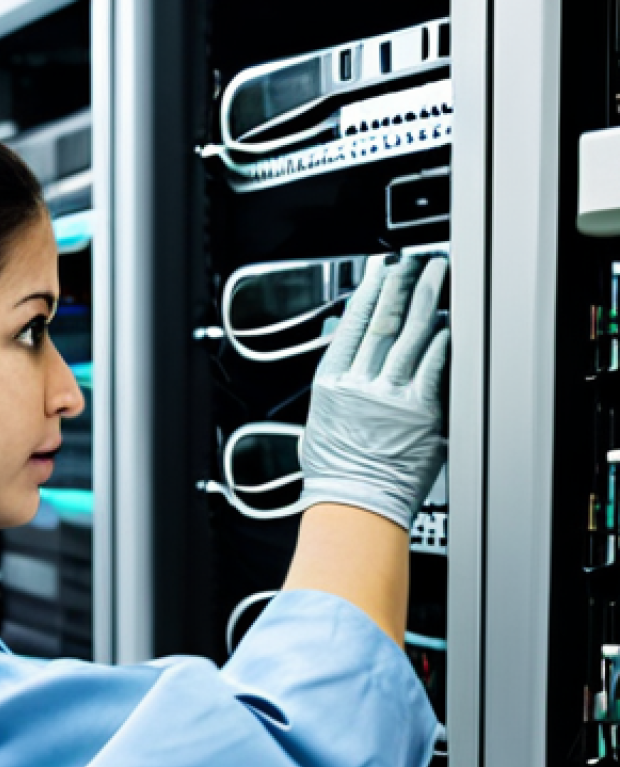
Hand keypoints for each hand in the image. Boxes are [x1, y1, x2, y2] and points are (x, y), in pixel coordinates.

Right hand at [297, 254, 449, 531]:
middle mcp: (359, 383)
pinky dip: (440, 343)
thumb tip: (348, 369)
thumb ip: (338, 390)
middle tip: (411, 262)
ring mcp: (390, 395)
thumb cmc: (336, 474)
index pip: (351, 325)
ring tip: (434, 276)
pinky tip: (447, 324)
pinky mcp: (419, 411)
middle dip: (398, 285)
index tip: (379, 272)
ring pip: (409, 335)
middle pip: (382, 321)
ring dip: (425, 300)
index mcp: (331, 383)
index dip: (367, 293)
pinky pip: (432, 367)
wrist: (354, 504)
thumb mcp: (320, 423)